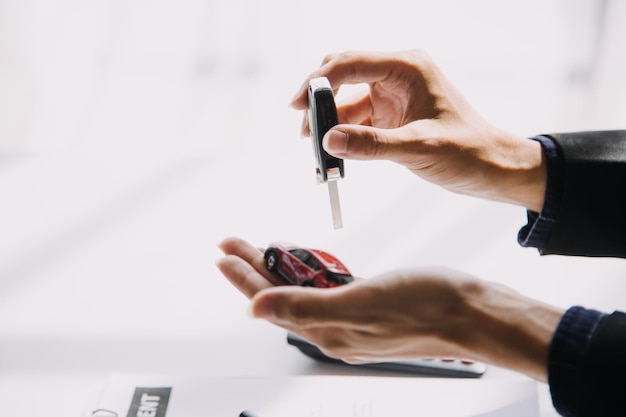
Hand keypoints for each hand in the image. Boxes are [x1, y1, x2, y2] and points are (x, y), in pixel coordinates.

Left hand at [217, 237, 562, 380]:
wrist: (474, 312)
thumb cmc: (428, 306)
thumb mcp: (362, 302)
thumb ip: (305, 307)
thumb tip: (256, 309)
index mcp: (329, 330)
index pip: (270, 302)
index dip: (244, 278)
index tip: (223, 256)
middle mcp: (336, 328)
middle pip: (281, 295)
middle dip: (254, 268)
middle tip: (233, 244)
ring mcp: (353, 318)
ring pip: (301, 291)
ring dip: (278, 269)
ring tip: (260, 247)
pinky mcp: (369, 306)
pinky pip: (326, 289)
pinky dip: (309, 273)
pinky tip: (305, 262)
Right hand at [290, 49, 545, 211]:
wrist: (493, 168)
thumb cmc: (468, 151)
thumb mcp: (417, 147)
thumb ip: (371, 144)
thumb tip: (328, 142)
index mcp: (406, 68)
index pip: (349, 63)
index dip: (318, 82)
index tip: (296, 105)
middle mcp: (397, 75)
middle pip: (342, 77)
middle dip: (320, 102)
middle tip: (305, 131)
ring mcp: (393, 96)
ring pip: (347, 103)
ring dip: (330, 125)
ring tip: (318, 152)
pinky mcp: (392, 116)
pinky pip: (358, 121)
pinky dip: (344, 137)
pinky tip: (335, 155)